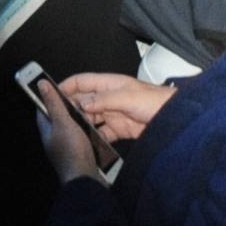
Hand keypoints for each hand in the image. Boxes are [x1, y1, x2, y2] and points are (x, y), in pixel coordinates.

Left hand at [31, 78, 103, 183]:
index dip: (49, 95)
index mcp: (46, 129)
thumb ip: (54, 104)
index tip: (60, 86)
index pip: (42, 107)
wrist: (85, 177)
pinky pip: (81, 135)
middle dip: (68, 106)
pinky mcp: (78, 151)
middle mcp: (54, 137)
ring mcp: (66, 145)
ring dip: (80, 118)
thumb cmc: (72, 150)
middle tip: (81, 97)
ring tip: (91, 109)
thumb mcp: (62, 122)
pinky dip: (87, 129)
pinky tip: (96, 126)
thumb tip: (41, 84)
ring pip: (71, 126)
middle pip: (59, 116)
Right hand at [59, 71, 175, 143]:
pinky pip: (102, 133)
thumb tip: (83, 103)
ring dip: (82, 124)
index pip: (82, 82)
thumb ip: (104, 99)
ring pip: (90, 118)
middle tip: (58, 120)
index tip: (51, 94)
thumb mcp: (128, 97)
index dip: (66, 86)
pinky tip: (87, 144)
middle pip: (83, 101)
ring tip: (70, 134)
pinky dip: (95, 138)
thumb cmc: (154, 101)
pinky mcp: (119, 129)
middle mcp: (108, 97)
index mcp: (109, 84)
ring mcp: (113, 114)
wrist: (174, 118)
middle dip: (71, 108)